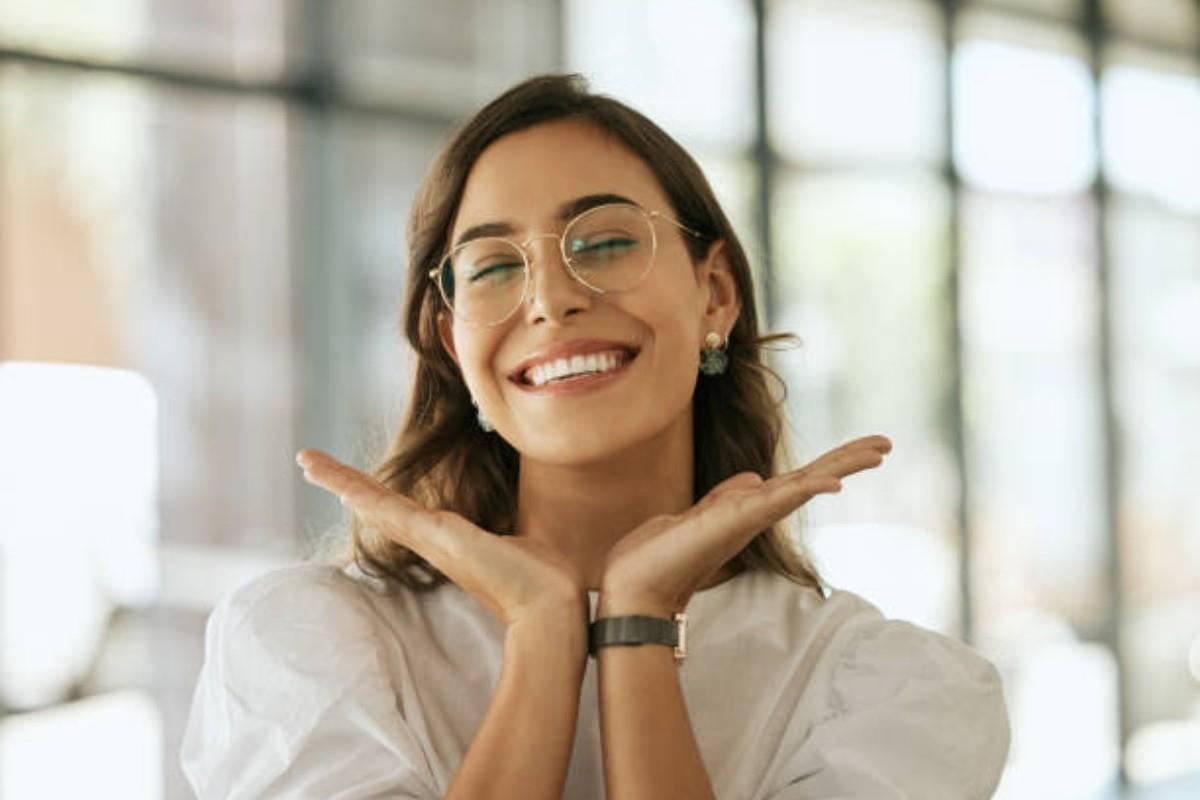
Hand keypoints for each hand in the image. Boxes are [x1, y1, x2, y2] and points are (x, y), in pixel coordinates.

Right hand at [296, 449, 588, 628]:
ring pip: (376, 505)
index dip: (373, 493)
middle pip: (376, 505)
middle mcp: (433, 540)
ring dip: (341, 481)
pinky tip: (339, 484)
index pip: (401, 510)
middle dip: (343, 481)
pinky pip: (391, 511)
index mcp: (449, 539)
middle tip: (308, 462)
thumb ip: (509, 531)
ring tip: (308, 462)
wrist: (552, 607)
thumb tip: (520, 528)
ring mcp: (431, 540)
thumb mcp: (520, 540)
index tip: (349, 482)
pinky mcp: (438, 538)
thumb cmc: (544, 579)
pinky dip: (362, 493)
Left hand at [599, 435, 892, 616]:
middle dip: (848, 460)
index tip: (864, 448)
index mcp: (749, 509)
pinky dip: (805, 490)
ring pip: (803, 486)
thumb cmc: (660, 555)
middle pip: (811, 480)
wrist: (633, 586)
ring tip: (877, 451)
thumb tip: (753, 478)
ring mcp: (748, 518)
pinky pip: (777, 501)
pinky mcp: (734, 521)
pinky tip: (832, 483)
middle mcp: (755, 514)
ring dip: (840, 467)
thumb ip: (727, 497)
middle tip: (887, 443)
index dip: (830, 463)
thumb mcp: (698, 514)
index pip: (798, 479)